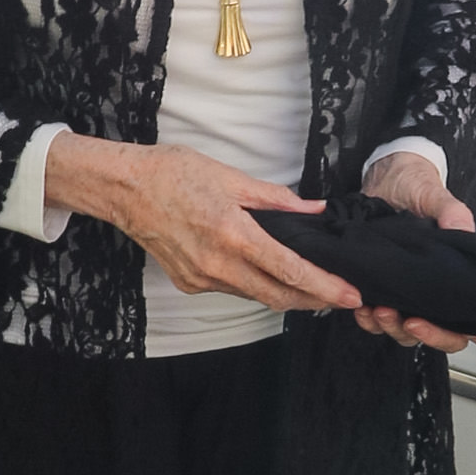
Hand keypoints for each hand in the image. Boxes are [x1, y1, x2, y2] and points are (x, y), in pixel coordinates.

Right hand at [43, 134, 361, 316]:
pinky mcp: (188, 282)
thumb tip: (313, 209)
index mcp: (234, 234)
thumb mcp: (231, 176)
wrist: (124, 188)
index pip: (290, 271)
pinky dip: (252, 283)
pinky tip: (261, 270)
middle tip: (341, 297)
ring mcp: (201, 278)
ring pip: (254, 294)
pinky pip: (230, 288)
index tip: (351, 295)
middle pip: (277, 296)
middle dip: (313, 300)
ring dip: (283, 292)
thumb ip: (275, 198)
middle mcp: (218, 264)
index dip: (324, 287)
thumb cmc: (174, 173)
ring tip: (309, 283)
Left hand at [354, 147, 475, 351]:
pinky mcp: (385, 290)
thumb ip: (452, 213)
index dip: (465, 332)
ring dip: (392, 328)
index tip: (443, 322)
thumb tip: (463, 230)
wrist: (384, 181)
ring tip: (379, 310)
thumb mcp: (436, 197)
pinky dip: (370, 319)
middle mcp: (439, 291)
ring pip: (408, 332)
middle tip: (407, 320)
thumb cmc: (416, 188)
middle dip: (424, 335)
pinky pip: (379, 319)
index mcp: (462, 277)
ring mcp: (412, 295)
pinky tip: (363, 307)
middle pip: (444, 335)